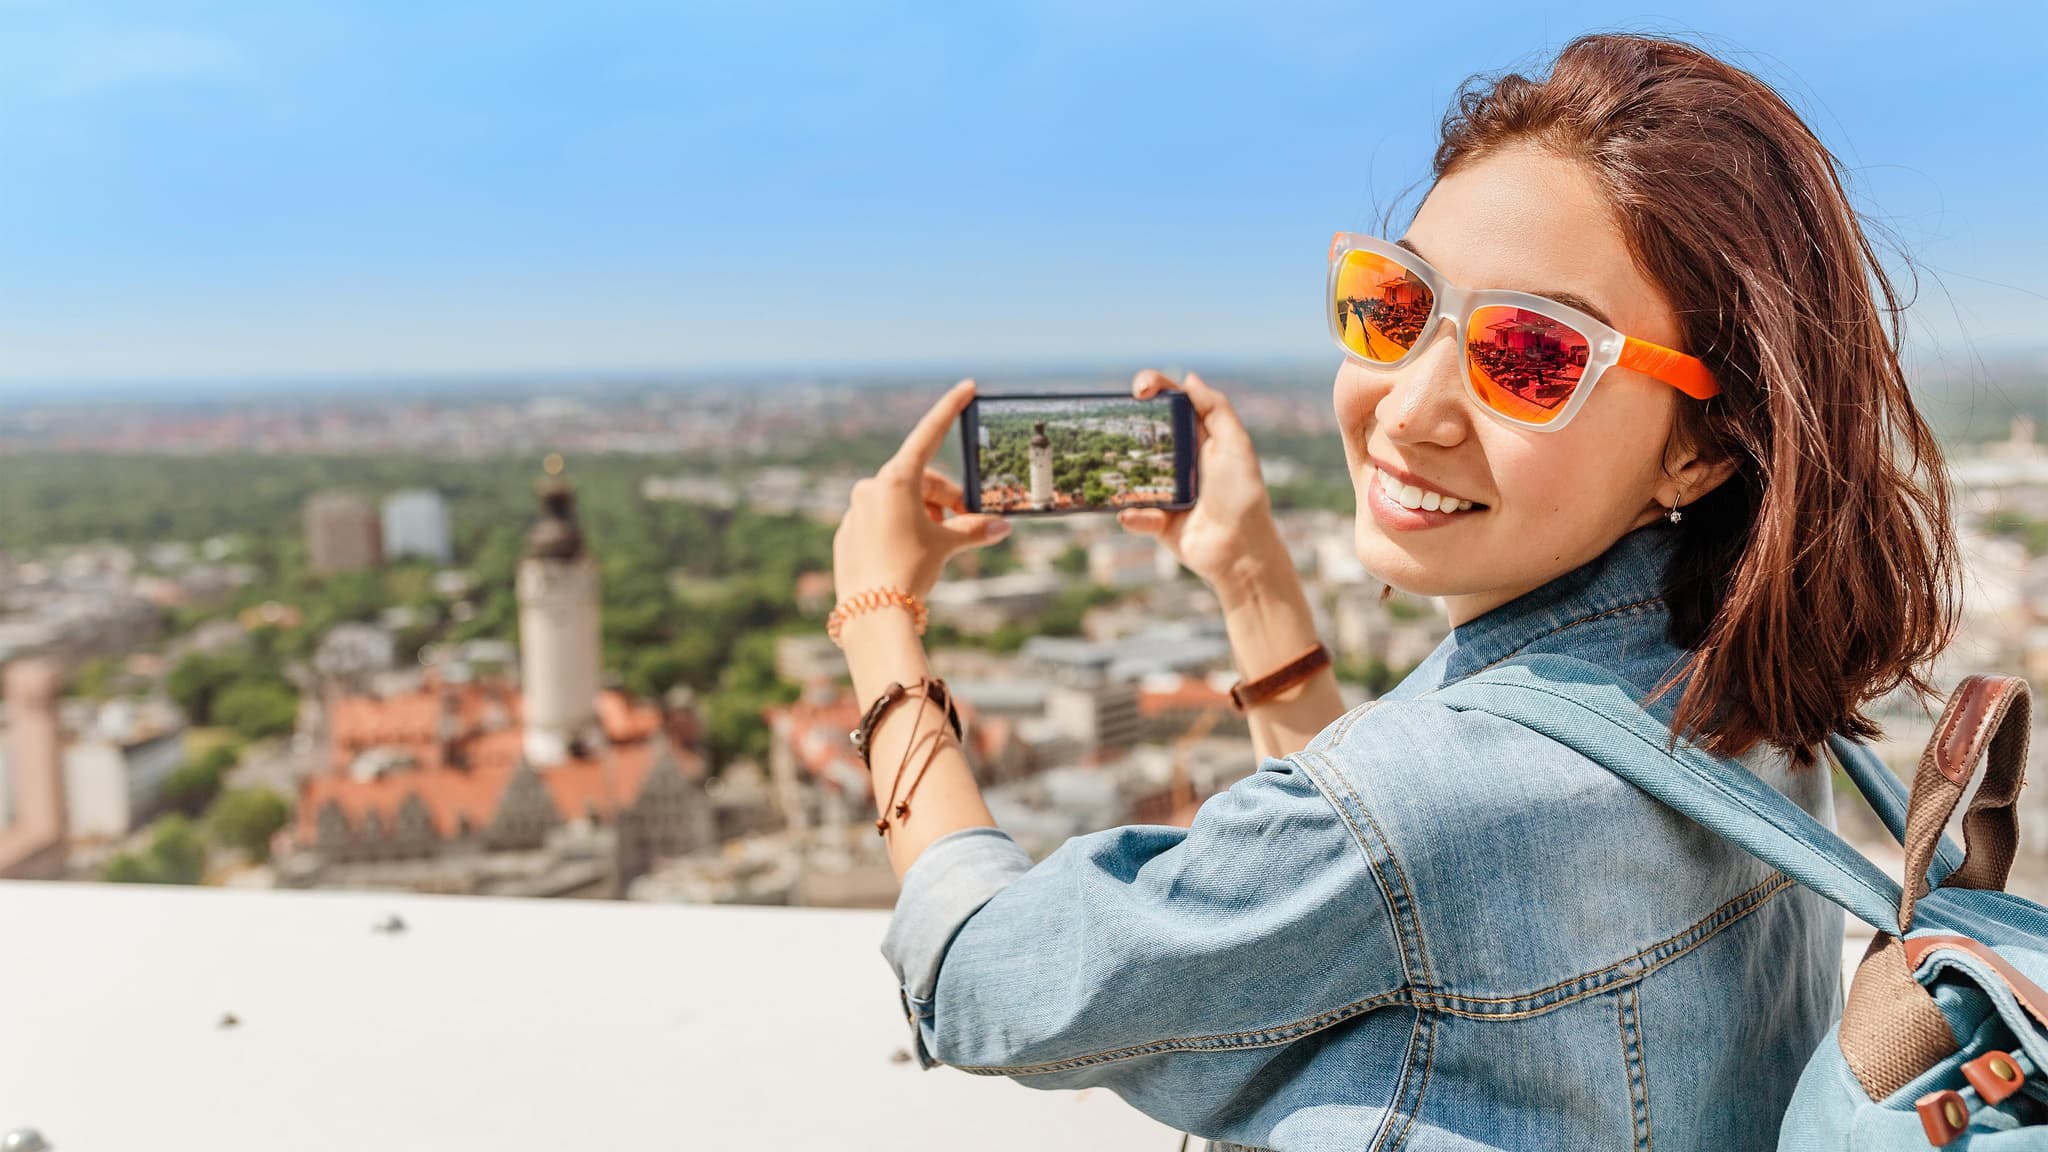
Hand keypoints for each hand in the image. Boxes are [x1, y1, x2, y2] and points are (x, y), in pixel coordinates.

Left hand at [833, 379, 1013, 604]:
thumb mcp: (946, 546)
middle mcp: (871, 487)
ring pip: (900, 502)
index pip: (930, 434)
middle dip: (945, 499)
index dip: (950, 409)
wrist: (871, 612)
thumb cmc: (909, 570)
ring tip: (937, 545)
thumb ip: (974, 530)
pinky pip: (881, 521)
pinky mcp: (847, 532)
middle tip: (963, 523)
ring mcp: (856, 509)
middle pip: (920, 480)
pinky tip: (908, 557)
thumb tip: (1003, 527)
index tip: (967, 385)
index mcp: (896, 479)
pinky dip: (901, 530)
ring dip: (924, 516)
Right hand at [1117, 369, 1283, 594]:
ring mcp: (1166, 491)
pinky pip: (1134, 514)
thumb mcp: (1236, 446)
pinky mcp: (1157, 522)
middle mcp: (1180, 462)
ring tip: (1110, 467)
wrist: (1241, 550)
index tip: (1139, 389)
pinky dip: (1132, 514)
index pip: (1173, 405)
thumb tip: (1189, 378)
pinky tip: (1132, 513)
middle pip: (1145, 433)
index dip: (1155, 389)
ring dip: (1119, 470)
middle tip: (1113, 419)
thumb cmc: (1243, 496)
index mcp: (1200, 439)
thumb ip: (1216, 409)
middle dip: (1126, 423)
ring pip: (1132, 473)